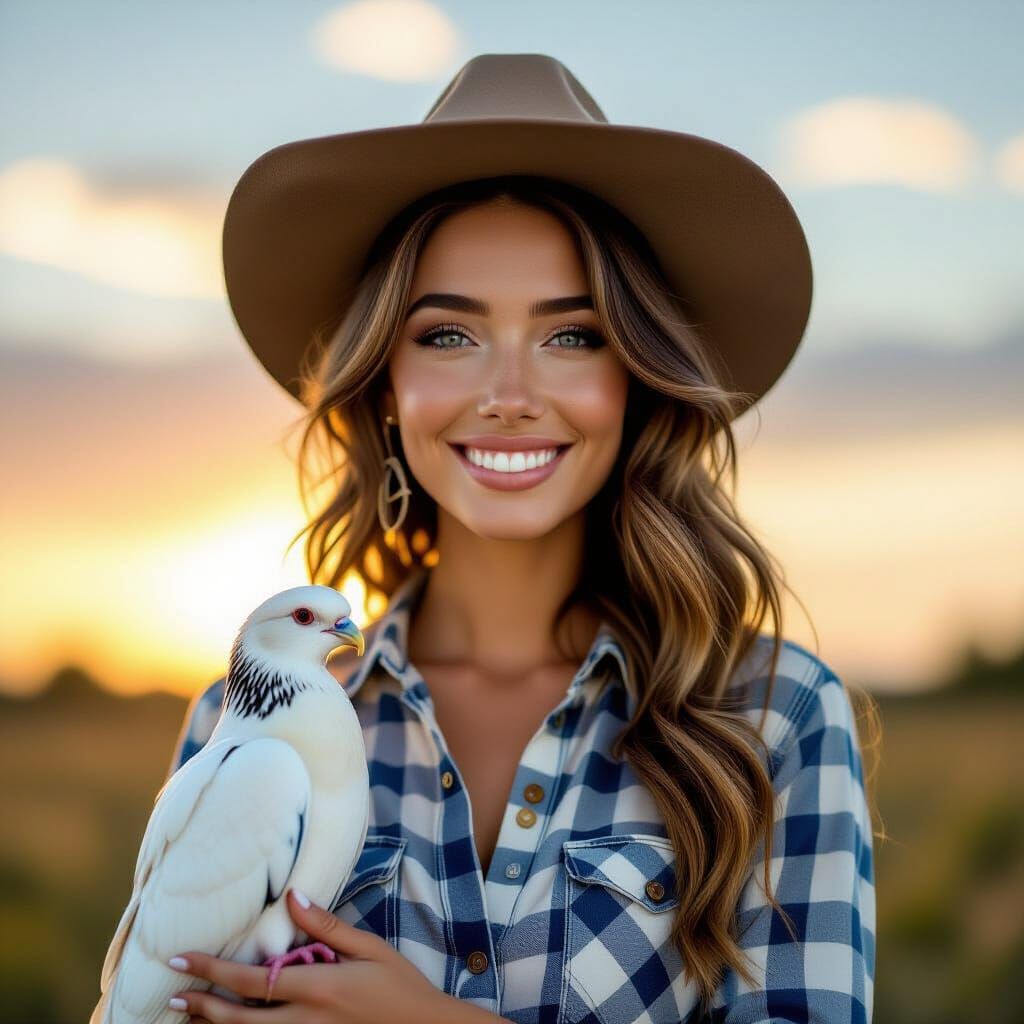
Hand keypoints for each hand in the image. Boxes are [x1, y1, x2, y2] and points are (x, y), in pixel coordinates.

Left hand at [167, 887, 460, 1022]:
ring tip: (187, 1014)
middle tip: (170, 993)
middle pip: (239, 1019)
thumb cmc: (401, 986)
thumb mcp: (370, 949)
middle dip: (201, 1006)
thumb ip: (328, 925)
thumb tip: (293, 895)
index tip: (180, 958)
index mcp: (319, 988)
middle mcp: (306, 1021)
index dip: (211, 970)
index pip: (252, 981)